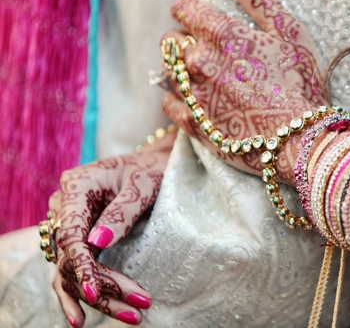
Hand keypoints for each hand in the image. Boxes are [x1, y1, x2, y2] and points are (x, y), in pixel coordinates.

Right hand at [50, 133, 173, 326]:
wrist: (156, 164)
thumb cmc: (152, 169)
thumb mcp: (144, 185)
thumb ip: (122, 212)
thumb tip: (97, 244)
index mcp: (76, 186)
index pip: (70, 233)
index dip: (81, 265)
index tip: (95, 291)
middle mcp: (66, 206)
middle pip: (70, 257)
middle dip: (101, 287)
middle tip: (138, 308)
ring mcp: (70, 222)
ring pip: (71, 268)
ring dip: (97, 297)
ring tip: (131, 317)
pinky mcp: (80, 236)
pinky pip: (73, 268)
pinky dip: (80, 292)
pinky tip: (83, 318)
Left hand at [161, 0, 327, 182]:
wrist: (299, 139)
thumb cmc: (300, 83)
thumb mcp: (289, 31)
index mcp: (221, 34)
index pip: (184, 8)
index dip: (190, 11)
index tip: (199, 19)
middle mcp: (200, 61)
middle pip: (172, 40)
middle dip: (186, 42)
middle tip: (213, 56)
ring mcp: (193, 94)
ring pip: (167, 71)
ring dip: (181, 70)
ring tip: (207, 80)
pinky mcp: (192, 124)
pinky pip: (168, 102)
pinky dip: (178, 98)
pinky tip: (199, 101)